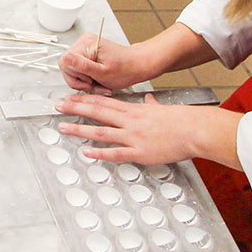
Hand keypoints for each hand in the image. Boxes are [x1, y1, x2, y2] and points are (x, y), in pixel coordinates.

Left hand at [54, 93, 241, 167]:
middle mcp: (129, 121)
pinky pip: (116, 153)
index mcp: (134, 110)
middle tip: (58, 106)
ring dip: (80, 130)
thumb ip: (152, 106)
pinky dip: (100, 153)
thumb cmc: (181, 120)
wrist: (194, 129)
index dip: (84, 99)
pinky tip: (87, 153)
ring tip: (64, 128)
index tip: (71, 97)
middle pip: (97, 112)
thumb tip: (149, 101)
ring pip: (101, 131)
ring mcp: (133, 136)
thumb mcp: (162, 108)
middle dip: (75, 108)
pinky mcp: (140, 152)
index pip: (103, 102)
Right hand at [59, 32, 148, 93]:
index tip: (89, 81)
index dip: (75, 76)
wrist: (136, 65)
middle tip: (95, 83)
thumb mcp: (103, 72)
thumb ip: (83, 66)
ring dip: (84, 80)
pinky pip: (78, 68)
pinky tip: (98, 79)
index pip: (65, 62)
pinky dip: (87, 77)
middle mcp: (84, 41)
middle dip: (81, 80)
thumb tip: (66, 59)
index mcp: (86, 44)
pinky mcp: (87, 52)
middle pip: (67, 66)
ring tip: (98, 82)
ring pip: (72, 69)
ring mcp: (84, 46)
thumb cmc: (125, 69)